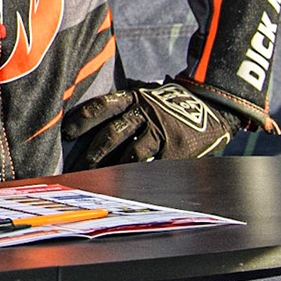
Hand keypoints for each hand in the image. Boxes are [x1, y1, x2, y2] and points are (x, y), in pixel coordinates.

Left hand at [63, 80, 234, 165]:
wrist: (212, 106)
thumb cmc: (170, 103)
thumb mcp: (146, 95)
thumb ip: (124, 105)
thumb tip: (86, 118)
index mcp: (134, 98)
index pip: (103, 106)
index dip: (83, 119)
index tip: (68, 133)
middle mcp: (146, 113)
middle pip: (113, 133)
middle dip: (94, 152)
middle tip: (79, 167)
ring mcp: (162, 132)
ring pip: (131, 153)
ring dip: (112, 168)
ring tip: (98, 180)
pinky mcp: (177, 150)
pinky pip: (153, 166)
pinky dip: (137, 176)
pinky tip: (125, 185)